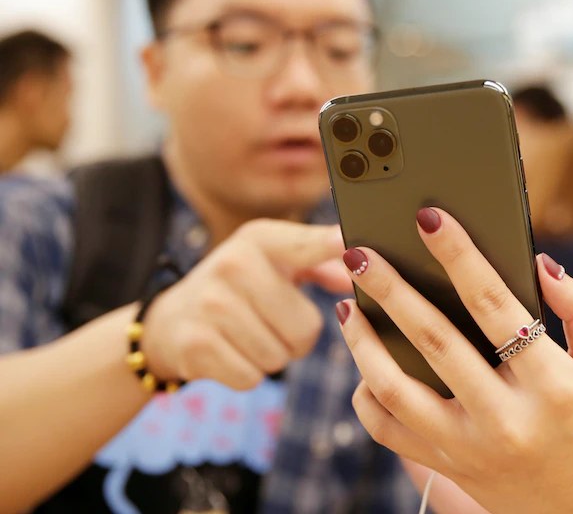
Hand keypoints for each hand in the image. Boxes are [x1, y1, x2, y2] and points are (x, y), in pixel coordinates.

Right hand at [142, 219, 350, 389]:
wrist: (169, 321)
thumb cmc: (243, 289)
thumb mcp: (277, 264)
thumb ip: (323, 262)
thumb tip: (359, 269)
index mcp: (260, 238)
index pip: (309, 244)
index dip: (334, 246)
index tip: (353, 247)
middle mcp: (233, 263)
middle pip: (306, 328)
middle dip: (298, 337)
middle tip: (274, 323)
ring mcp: (211, 303)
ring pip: (279, 356)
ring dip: (273, 356)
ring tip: (250, 335)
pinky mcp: (195, 343)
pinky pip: (252, 377)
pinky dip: (248, 373)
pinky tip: (231, 352)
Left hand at [337, 208, 572, 513]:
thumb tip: (540, 262)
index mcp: (552, 383)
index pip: (494, 304)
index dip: (458, 255)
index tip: (428, 217)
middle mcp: (506, 419)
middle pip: (433, 341)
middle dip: (391, 289)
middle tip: (358, 252)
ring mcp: (470, 448)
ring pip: (396, 390)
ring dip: (364, 342)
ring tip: (348, 304)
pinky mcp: (448, 466)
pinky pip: (388, 432)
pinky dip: (367, 395)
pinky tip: (363, 363)